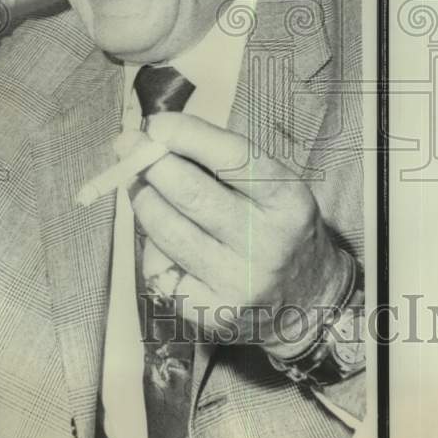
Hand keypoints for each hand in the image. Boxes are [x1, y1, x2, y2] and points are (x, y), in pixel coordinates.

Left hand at [130, 112, 352, 353]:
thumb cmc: (280, 228)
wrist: (309, 301)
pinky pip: (159, 268)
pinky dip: (151, 244)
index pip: (232, 158)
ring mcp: (236, 283)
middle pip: (191, 194)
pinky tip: (159, 235)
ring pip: (165, 230)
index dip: (188, 135)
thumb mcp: (275, 188)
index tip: (157, 124)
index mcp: (287, 202)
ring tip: (137, 181)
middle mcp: (266, 243)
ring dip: (142, 197)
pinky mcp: (210, 313)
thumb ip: (226, 164)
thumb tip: (160, 138)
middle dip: (150, 163)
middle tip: (129, 145)